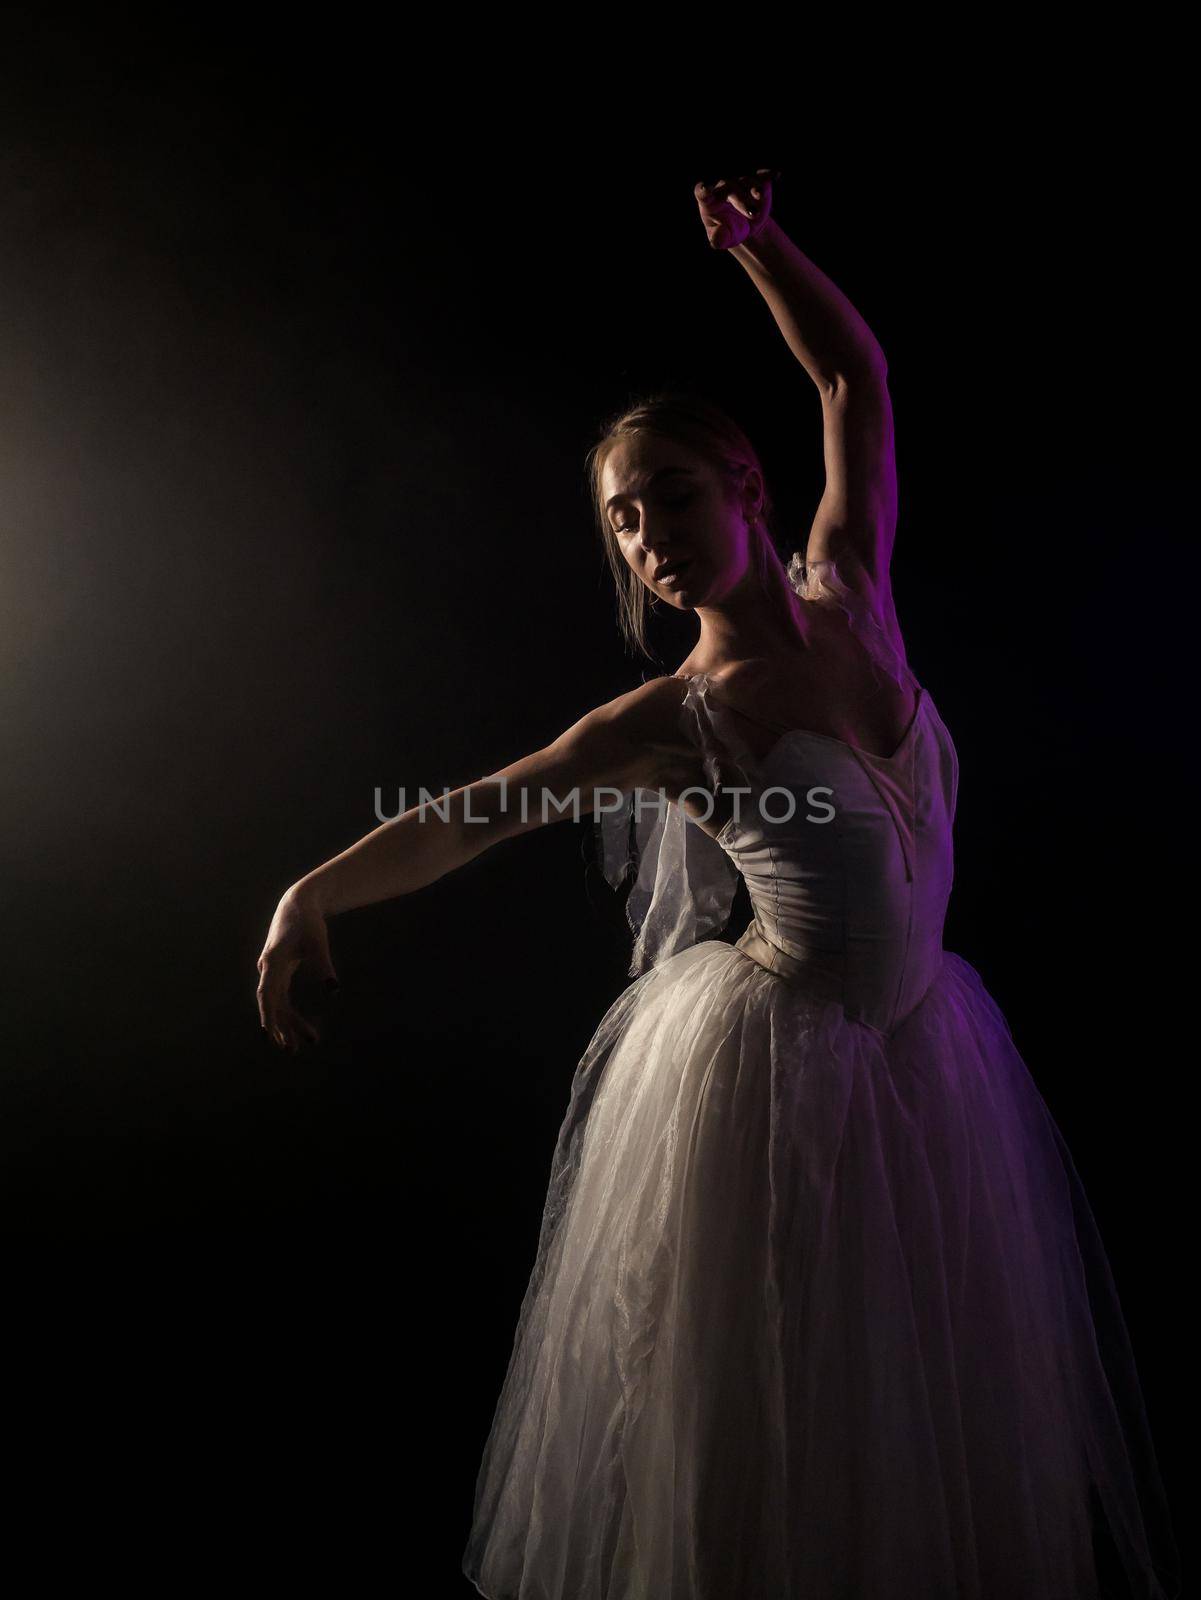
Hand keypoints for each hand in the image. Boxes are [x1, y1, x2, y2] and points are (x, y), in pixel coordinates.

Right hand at [256, 885, 338, 1053]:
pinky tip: (302, 1029)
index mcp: (273, 962)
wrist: (298, 905)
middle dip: (281, 1027)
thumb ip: (324, 965)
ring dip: (288, 1024)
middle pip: (272, 1004)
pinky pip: (283, 998)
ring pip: (278, 1004)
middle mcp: (268, 970)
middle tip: (291, 1050)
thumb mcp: (318, 942)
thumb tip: (333, 990)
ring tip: (305, 1044)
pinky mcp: (280, 974)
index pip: (267, 993)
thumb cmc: (308, 922)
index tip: (268, 1034)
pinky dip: (291, 1014)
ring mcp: (273, 973)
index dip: (267, 1014)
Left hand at [694, 168, 780, 250]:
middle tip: (752, 214)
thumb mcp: (723, 238)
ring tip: (760, 195)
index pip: (702, 192)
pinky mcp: (756, 182)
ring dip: (754, 188)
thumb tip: (717, 240)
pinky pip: (762, 177)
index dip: (703, 190)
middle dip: (741, 201)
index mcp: (709, 200)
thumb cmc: (728, 231)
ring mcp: (740, 183)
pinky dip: (768, 175)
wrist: (746, 226)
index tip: (705, 189)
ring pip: (746, 181)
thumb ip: (718, 239)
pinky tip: (776, 175)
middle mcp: (724, 187)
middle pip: (730, 189)